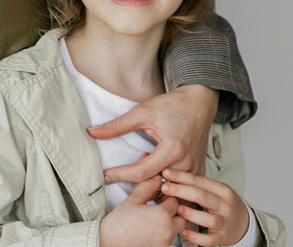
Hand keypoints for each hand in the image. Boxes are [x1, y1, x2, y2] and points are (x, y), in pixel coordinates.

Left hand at [89, 84, 217, 183]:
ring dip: (154, 187)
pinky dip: (168, 186)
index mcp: (172, 149)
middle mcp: (186, 164)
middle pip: (156, 186)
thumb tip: (93, 132)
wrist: (199, 103)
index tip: (106, 176)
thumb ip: (118, 126)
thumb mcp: (143, 112)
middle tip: (121, 178)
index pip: (142, 172)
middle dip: (138, 186)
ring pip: (170, 190)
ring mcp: (195, 170)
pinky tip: (157, 176)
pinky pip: (182, 188)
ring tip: (140, 173)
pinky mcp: (199, 171)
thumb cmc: (173, 105)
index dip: (121, 175)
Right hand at [99, 176, 184, 246]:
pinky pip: (169, 239)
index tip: (161, 193)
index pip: (175, 200)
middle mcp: (168, 231)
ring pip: (176, 229)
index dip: (168, 194)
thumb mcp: (133, 200)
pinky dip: (164, 232)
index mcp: (162, 215)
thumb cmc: (118, 224)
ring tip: (155, 216)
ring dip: (170, 221)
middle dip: (174, 209)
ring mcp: (166, 243)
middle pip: (181, 217)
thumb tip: (156, 178)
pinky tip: (151, 228)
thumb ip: (147, 187)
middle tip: (160, 204)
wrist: (108, 244)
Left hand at [160, 167, 249, 245]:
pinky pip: (209, 239)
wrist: (244, 224)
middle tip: (165, 188)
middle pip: (202, 196)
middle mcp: (226, 205)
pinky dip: (196, 236)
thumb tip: (172, 177)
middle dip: (181, 191)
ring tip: (177, 209)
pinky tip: (184, 231)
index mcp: (223, 190)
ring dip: (191, 214)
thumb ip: (198, 186)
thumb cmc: (223, 205)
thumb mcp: (216, 191)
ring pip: (208, 218)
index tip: (166, 173)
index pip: (199, 180)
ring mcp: (225, 223)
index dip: (181, 176)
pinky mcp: (223, 238)